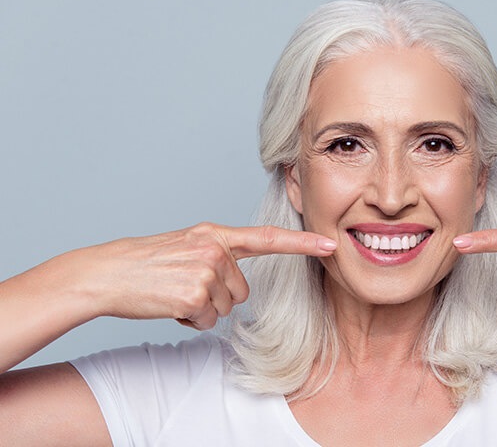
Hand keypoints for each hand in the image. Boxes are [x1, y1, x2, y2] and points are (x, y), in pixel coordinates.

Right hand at [53, 223, 335, 329]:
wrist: (108, 273)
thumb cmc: (147, 263)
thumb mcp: (187, 245)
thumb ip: (218, 253)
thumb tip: (239, 282)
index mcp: (215, 234)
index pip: (267, 238)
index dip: (302, 244)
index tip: (330, 245)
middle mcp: (215, 249)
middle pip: (243, 290)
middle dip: (218, 296)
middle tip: (185, 286)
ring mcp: (206, 271)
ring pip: (226, 308)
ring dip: (203, 309)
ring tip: (174, 292)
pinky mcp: (195, 294)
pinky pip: (208, 321)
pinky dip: (190, 320)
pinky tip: (169, 304)